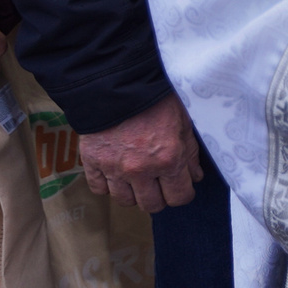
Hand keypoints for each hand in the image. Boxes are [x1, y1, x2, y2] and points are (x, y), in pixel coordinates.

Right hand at [80, 91, 201, 212]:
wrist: (116, 82)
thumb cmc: (156, 99)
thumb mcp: (183, 122)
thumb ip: (189, 153)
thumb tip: (194, 177)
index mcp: (168, 160)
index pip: (179, 197)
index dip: (182, 194)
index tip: (180, 187)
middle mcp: (141, 170)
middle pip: (151, 205)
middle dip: (159, 197)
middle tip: (159, 184)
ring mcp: (114, 168)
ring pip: (125, 201)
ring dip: (133, 193)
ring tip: (136, 179)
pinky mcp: (92, 162)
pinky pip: (98, 189)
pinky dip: (107, 185)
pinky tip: (115, 173)